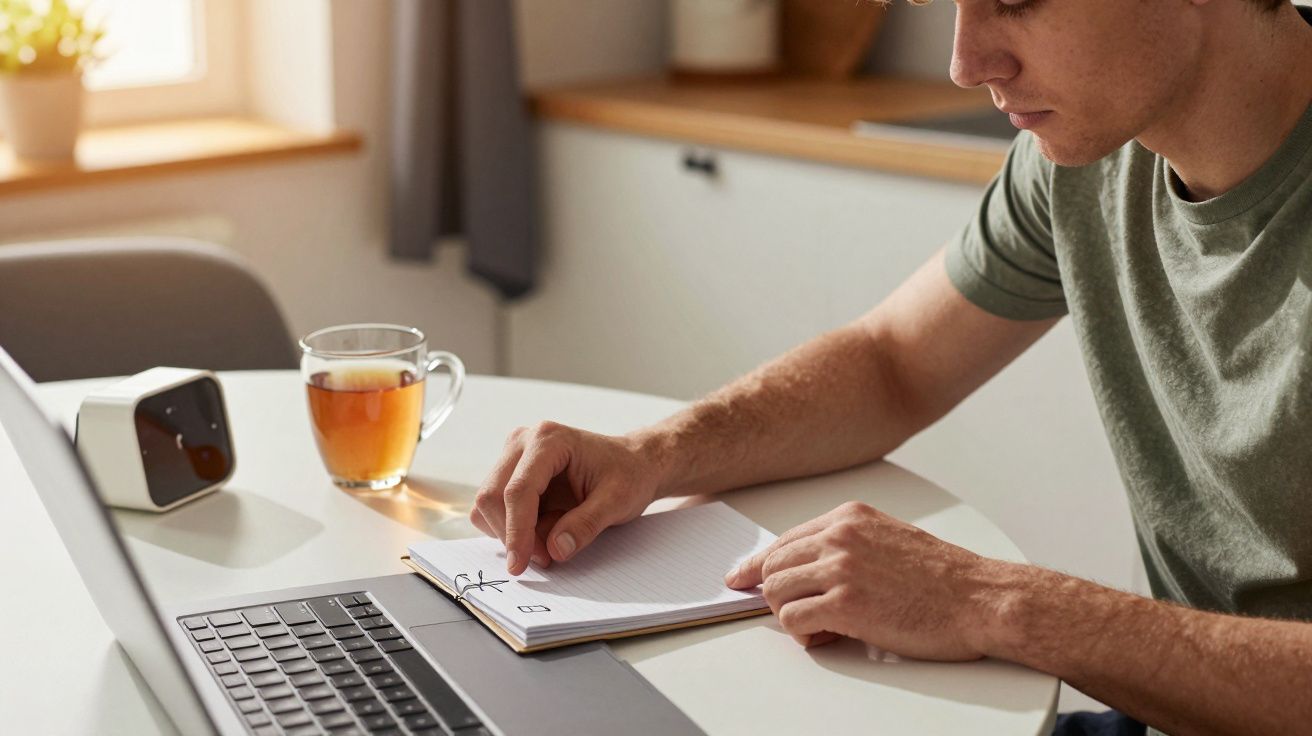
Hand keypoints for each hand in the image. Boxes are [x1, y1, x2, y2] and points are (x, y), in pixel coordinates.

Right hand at [471, 421, 664, 575]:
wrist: (631, 464)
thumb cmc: (627, 475)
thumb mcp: (617, 501)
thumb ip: (586, 525)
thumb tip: (555, 549)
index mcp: (549, 440)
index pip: (518, 490)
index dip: (516, 531)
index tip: (520, 565)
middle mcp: (523, 442)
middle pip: (492, 496)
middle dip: (512, 535)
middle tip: (544, 558)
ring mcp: (512, 457)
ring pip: (487, 505)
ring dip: (510, 533)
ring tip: (549, 543)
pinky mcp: (509, 474)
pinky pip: (493, 509)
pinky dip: (510, 528)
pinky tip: (542, 529)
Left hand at [725, 501, 1004, 659]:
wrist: (980, 598)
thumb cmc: (943, 577)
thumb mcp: (889, 538)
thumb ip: (848, 545)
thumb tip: (810, 568)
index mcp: (849, 517)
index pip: (784, 540)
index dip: (757, 565)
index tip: (740, 578)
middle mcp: (840, 537)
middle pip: (773, 566)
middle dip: (774, 594)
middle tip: (795, 614)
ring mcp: (841, 569)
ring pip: (776, 592)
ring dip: (791, 615)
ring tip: (821, 627)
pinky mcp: (846, 604)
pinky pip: (794, 620)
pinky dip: (803, 634)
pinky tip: (826, 636)